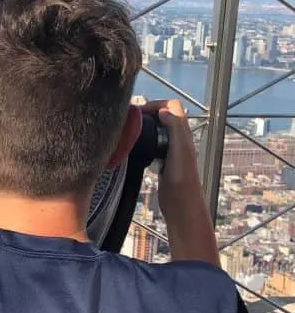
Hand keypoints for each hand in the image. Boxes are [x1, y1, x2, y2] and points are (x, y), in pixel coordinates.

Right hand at [140, 99, 218, 266]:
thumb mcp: (179, 151)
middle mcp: (178, 140)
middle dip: (146, 114)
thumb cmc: (182, 180)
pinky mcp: (163, 163)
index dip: (155, 104)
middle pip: (163, 116)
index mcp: (183, 134)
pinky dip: (143, 141)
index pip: (172, 106)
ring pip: (157, 130)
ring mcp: (170, 151)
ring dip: (144, 127)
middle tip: (129, 122)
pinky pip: (152, 144)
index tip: (138, 113)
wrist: (182, 207)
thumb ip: (175, 128)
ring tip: (129, 133)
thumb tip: (162, 110)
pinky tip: (134, 150)